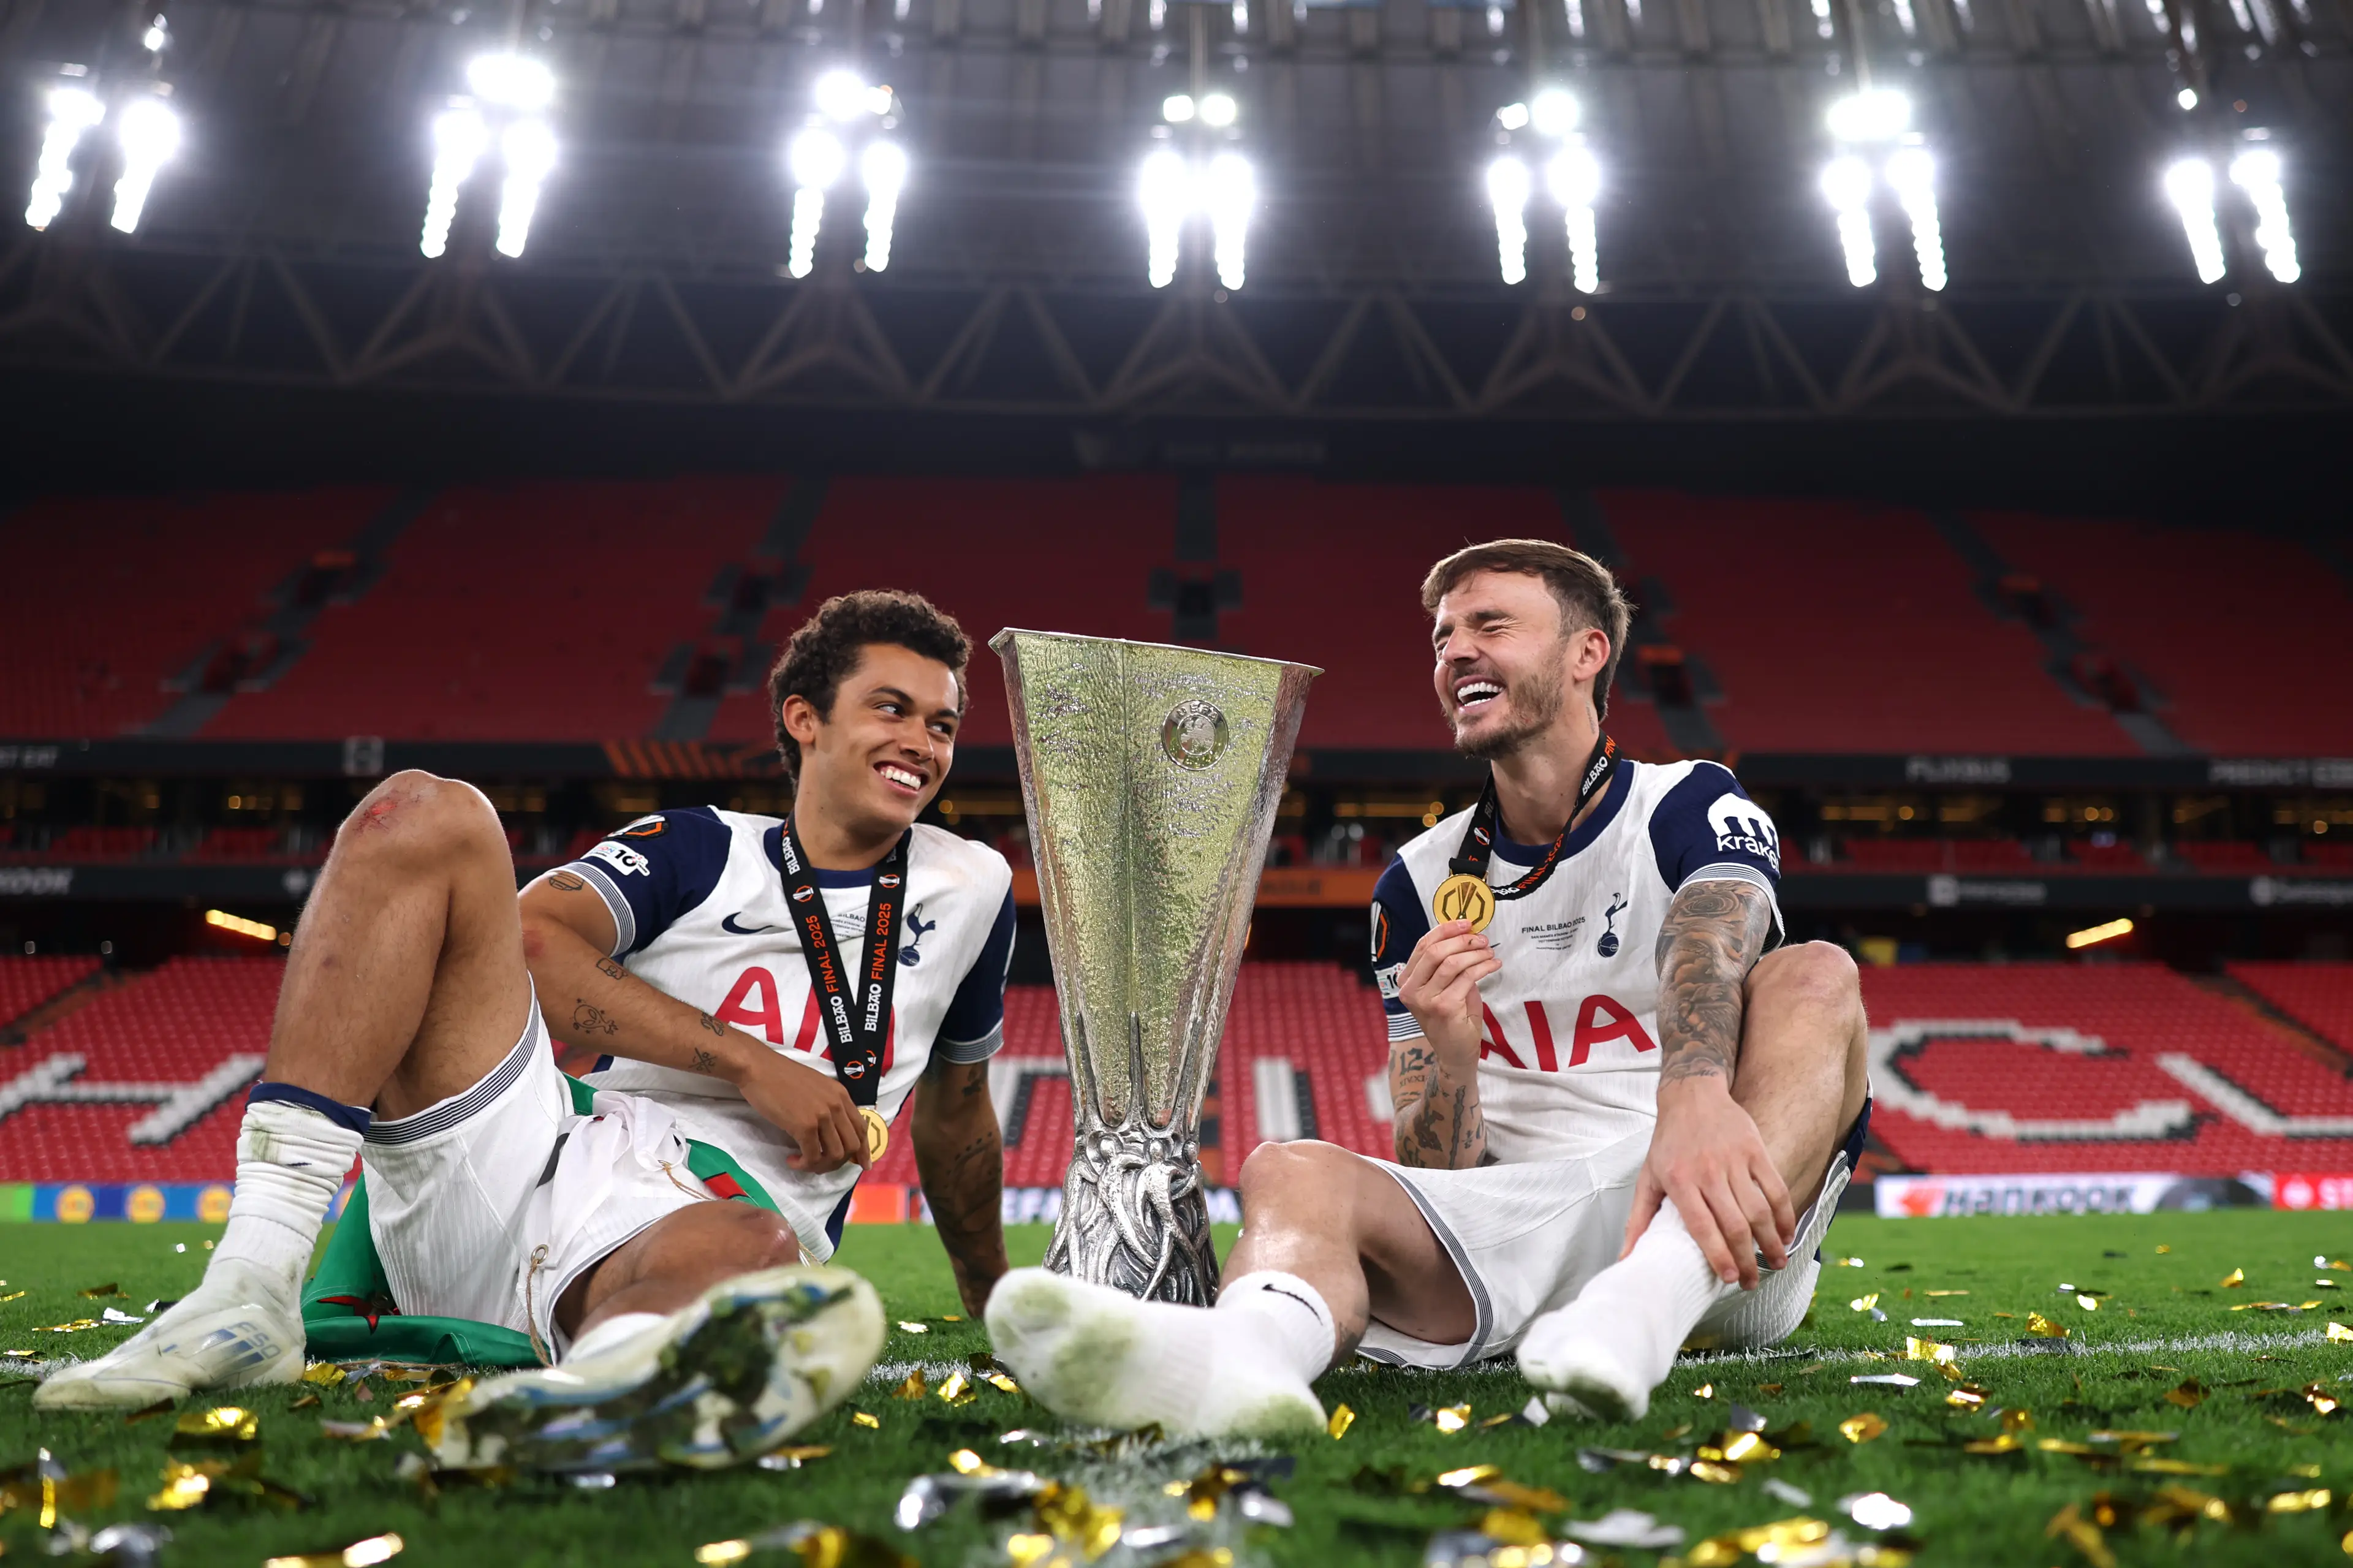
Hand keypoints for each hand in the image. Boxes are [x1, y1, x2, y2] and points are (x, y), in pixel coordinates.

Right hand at [735, 1049, 872, 1173]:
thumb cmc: (781, 1076)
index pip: (862, 1128)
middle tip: (821, 1165)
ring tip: (804, 1162)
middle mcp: (836, 1105)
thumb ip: (828, 1105)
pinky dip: (804, 1164)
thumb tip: (832, 1130)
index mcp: (841, 1095)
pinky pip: (813, 1157)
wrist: (759, 1068)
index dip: (864, 1150)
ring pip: (835, 1155)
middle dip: (838, 1162)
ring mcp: (822, 1116)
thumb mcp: (816, 1087)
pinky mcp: (804, 1126)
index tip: (862, 1165)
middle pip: (852, 1145)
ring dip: (821, 1166)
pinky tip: (792, 1160)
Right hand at [1397, 919, 1501, 1067]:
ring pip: (1452, 962)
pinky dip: (1484, 967)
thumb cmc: (1452, 1017)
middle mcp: (1410, 989)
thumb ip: (1447, 963)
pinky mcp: (1444, 1007)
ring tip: (1489, 952)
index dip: (1445, 930)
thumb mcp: (1444, 987)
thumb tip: (1467, 935)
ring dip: (1475, 953)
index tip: (1466, 924)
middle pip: (1435, 951)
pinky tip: (1494, 965)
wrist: (1455, 1053)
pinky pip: (1467, 977)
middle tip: (1481, 939)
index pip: (1423, 946)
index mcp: (1406, 980)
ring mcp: (1425, 999)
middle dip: (1461, 940)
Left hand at [1621, 1079, 1793, 1288]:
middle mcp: (1707, 1171)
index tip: (1729, 1278)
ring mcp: (1734, 1160)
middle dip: (1747, 1260)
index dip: (1717, 1255)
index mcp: (1679, 1181)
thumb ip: (1638, 1220)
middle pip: (1734, 1224)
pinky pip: (1776, 1188)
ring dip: (1771, 1242)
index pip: (1701, 1226)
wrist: (1691, 1096)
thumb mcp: (1647, 1178)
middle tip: (1751, 1281)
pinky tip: (1785, 1234)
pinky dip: (1785, 1215)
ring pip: (1759, 1210)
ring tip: (1776, 1263)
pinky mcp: (1755, 1150)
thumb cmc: (1668, 1143)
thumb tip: (1626, 1258)